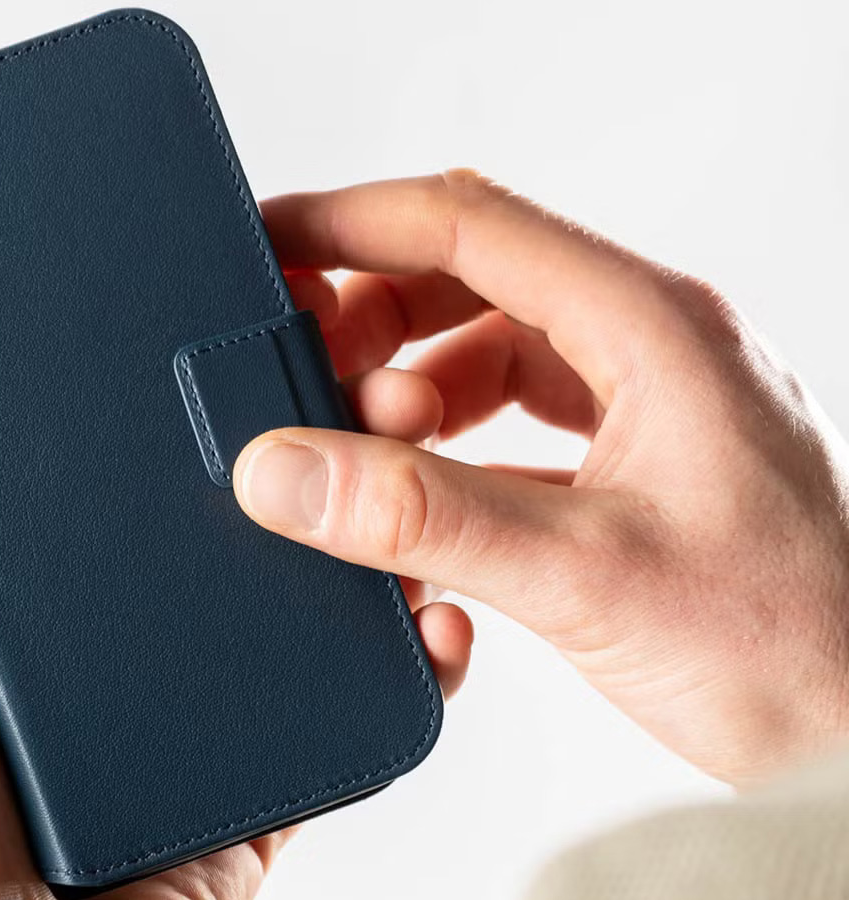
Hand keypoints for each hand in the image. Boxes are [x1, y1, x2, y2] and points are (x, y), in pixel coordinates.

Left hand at [0, 282, 472, 898]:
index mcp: (52, 576)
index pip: (131, 444)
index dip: (190, 364)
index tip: (246, 289)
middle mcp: (136, 629)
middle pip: (244, 501)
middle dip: (316, 422)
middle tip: (356, 360)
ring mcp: (207, 698)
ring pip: (313, 589)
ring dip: (378, 522)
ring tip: (414, 446)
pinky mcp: (266, 773)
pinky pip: (352, 705)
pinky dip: (403, 660)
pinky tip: (432, 612)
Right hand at [236, 171, 848, 787]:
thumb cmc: (790, 652)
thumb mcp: (585, 574)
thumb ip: (423, 516)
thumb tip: (287, 469)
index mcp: (654, 329)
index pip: (473, 226)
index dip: (354, 223)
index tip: (272, 245)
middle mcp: (650, 348)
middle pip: (473, 282)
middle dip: (373, 321)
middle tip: (301, 375)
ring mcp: (643, 406)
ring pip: (487, 353)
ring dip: (409, 394)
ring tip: (363, 456)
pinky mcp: (630, 465)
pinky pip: (512, 422)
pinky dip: (448, 449)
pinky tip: (418, 501)